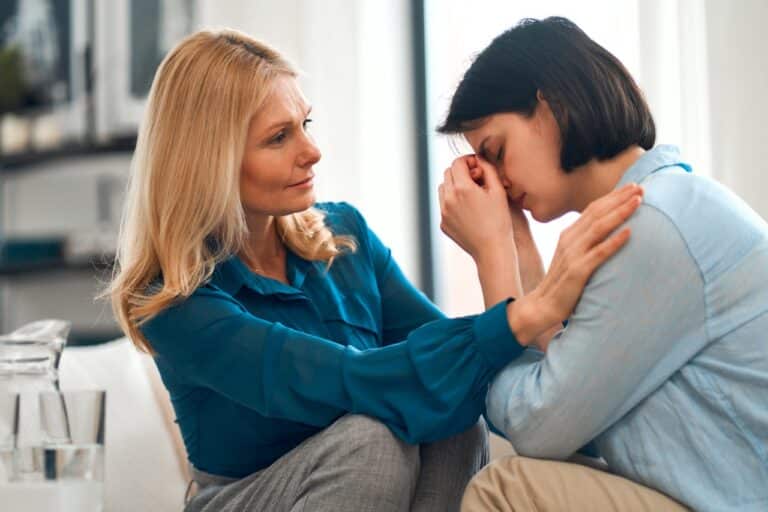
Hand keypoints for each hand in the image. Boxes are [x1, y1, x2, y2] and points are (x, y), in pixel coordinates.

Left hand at [438, 155, 513, 260]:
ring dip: (454, 186)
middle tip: (476, 179)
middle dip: (460, 172)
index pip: (457, 163)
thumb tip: (479, 159)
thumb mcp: (498, 191)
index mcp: (462, 188)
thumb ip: (488, 169)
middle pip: (447, 173)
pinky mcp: (443, 224)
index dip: (468, 161)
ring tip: (471, 193)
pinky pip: (444, 205)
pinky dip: (452, 202)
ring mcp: (443, 212)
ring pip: (443, 189)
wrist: (492, 249)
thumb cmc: (499, 220)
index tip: (478, 167)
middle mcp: (449, 199)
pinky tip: (468, 209)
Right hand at [507, 183, 643, 349]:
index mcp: (569, 235)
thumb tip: (608, 232)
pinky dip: (614, 241)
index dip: (612, 196)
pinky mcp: (577, 271)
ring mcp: (573, 255)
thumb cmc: (563, 283)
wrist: (543, 305)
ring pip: (599, 227)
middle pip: (597, 213)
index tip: (632, 187)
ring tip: (638, 202)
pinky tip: (629, 232)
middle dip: (619, 198)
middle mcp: (569, 240)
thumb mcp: (572, 257)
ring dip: (620, 212)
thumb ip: (586, 243)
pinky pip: (599, 253)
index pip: (593, 209)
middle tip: (641, 188)